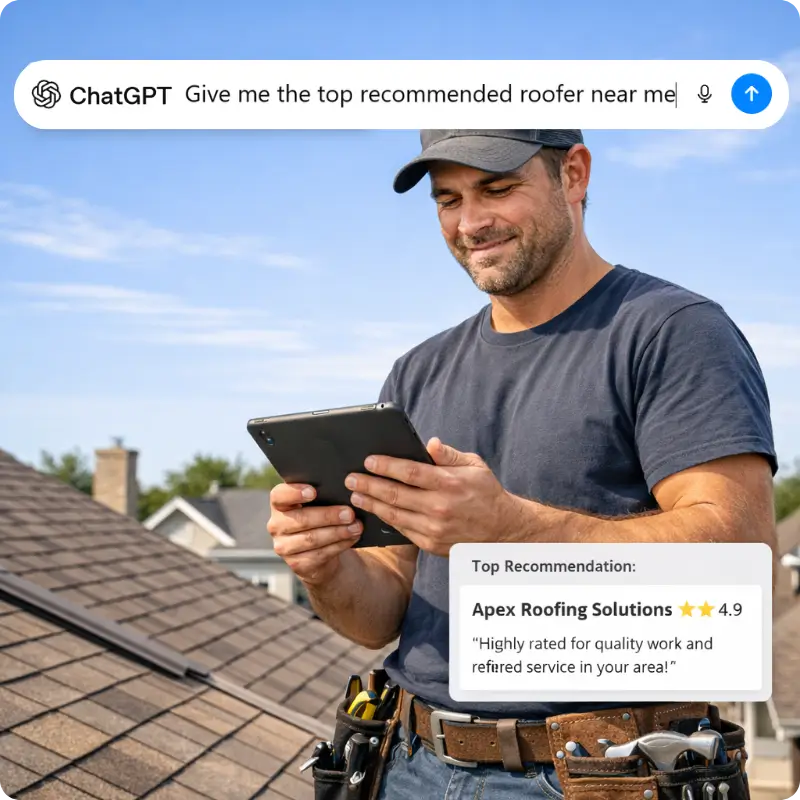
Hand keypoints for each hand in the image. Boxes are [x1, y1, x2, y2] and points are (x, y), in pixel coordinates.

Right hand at [267, 483, 362, 585]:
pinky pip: (320, 554)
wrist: (318, 551)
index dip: (294, 493)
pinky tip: (352, 538)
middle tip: (349, 513)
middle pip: (301, 519)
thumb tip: (344, 491)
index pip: (279, 496)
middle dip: (328, 516)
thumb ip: (322, 495)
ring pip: (312, 539)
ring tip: (356, 527)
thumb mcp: (317, 505)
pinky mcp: (297, 564)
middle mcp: (276, 525)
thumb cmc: (319, 518)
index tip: (314, 491)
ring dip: (337, 532)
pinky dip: (339, 545)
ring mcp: (284, 547)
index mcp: (279, 505)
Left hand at [344, 437, 522, 556]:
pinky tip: (374, 511)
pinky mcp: (431, 544)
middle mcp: (440, 507)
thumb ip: (448, 455)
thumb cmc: (485, 493)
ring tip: (356, 494)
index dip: (386, 466)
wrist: (501, 531)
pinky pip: (401, 529)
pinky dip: (385, 519)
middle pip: (395, 494)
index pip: (410, 472)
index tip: (368, 460)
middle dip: (369, 484)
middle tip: (350, 478)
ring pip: (394, 514)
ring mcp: (434, 528)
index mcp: (449, 483)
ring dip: (371, 503)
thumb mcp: (474, 466)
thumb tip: (429, 443)